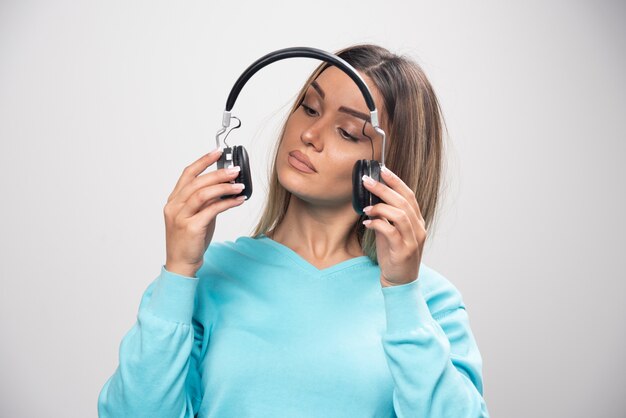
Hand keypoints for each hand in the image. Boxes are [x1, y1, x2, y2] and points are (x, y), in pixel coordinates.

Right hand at [163, 148, 245, 276]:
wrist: (181, 264)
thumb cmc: (189, 241)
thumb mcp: (196, 216)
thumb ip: (206, 202)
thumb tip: (224, 187)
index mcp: (173, 201)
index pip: (187, 174)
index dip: (203, 161)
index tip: (218, 153)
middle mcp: (174, 206)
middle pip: (197, 182)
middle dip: (218, 173)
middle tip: (236, 170)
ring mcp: (181, 217)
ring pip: (203, 193)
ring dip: (224, 187)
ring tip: (239, 185)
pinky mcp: (191, 227)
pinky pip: (212, 210)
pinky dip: (227, 203)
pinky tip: (238, 201)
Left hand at [361, 167, 426, 286]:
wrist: (400, 282)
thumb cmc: (394, 255)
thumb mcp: (390, 232)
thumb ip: (385, 217)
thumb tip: (371, 200)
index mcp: (416, 221)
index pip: (409, 195)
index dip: (396, 181)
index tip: (382, 170)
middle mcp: (418, 228)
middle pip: (403, 202)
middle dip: (384, 189)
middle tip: (367, 181)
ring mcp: (413, 240)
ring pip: (400, 215)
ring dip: (380, 207)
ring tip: (366, 207)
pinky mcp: (404, 251)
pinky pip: (391, 232)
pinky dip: (378, 224)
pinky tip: (368, 222)